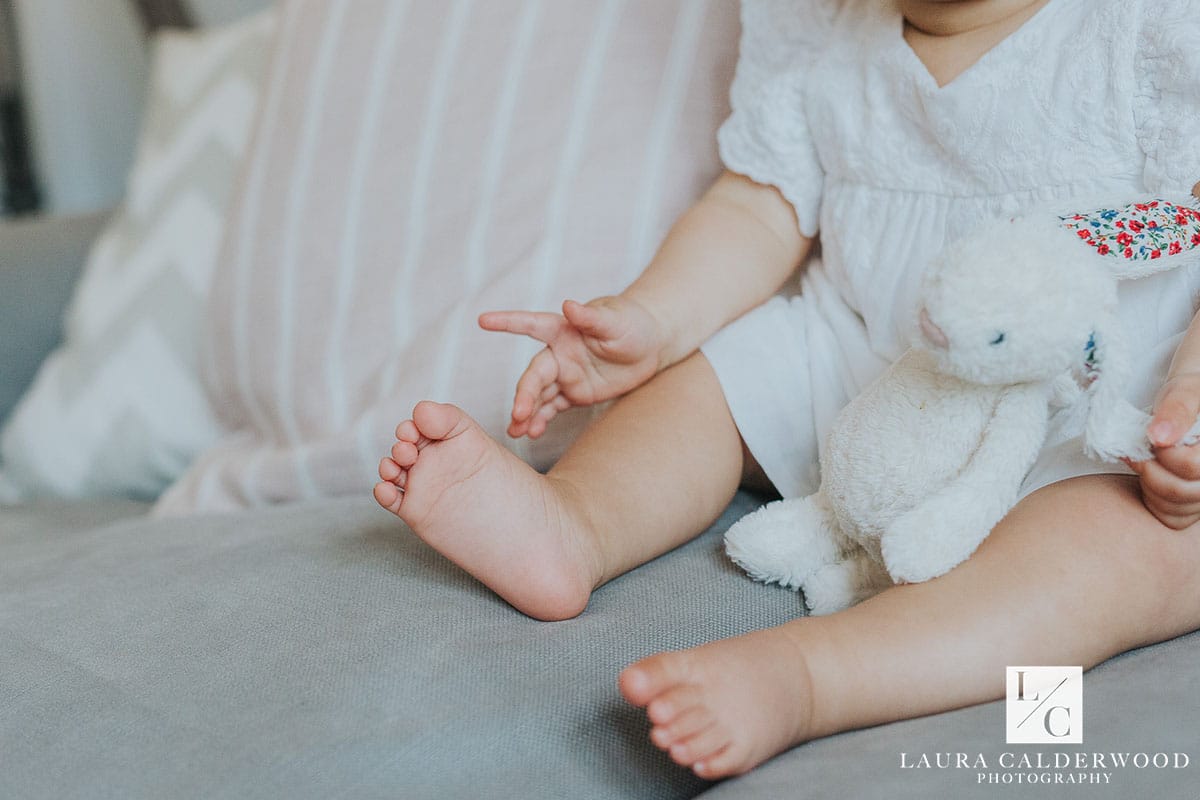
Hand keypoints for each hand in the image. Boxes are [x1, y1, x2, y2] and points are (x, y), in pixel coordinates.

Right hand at [479, 296, 663, 438]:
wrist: (651, 346)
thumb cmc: (631, 323)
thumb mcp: (615, 320)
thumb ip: (591, 317)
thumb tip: (568, 304)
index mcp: (563, 329)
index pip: (531, 324)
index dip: (507, 322)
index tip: (482, 320)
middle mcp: (558, 353)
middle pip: (534, 375)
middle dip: (524, 394)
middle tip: (518, 413)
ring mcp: (565, 375)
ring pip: (538, 396)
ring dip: (525, 412)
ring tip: (516, 431)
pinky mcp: (574, 394)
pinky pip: (552, 409)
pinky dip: (540, 421)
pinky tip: (531, 433)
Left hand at [1123, 372, 1199, 529]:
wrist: (1187, 403)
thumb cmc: (1189, 395)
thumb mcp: (1185, 390)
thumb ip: (1177, 409)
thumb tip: (1160, 436)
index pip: (1192, 467)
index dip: (1164, 453)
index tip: (1153, 435)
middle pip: (1181, 492)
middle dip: (1150, 468)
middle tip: (1141, 448)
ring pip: (1174, 508)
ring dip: (1148, 482)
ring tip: (1145, 458)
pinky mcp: (1193, 504)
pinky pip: (1171, 517)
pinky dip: (1152, 499)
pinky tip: (1150, 475)